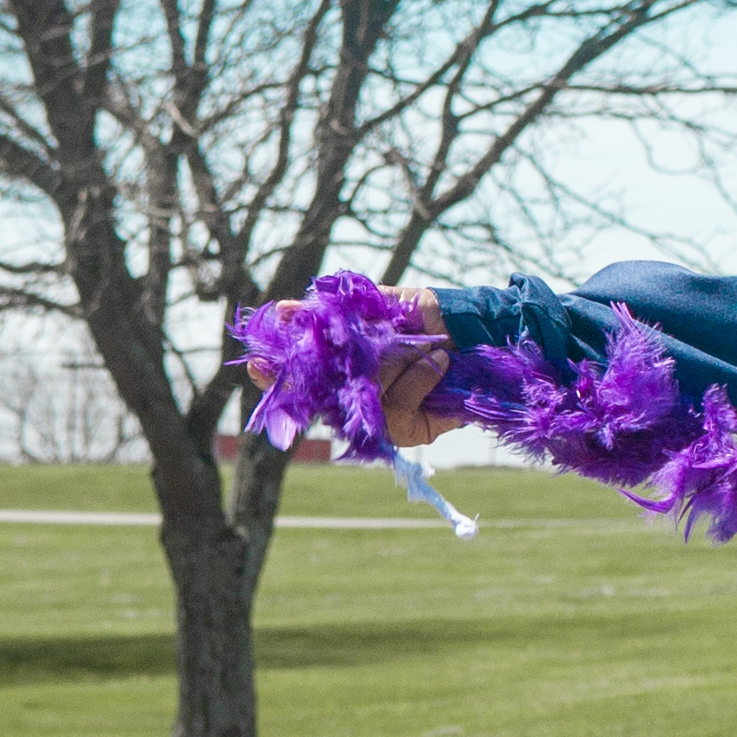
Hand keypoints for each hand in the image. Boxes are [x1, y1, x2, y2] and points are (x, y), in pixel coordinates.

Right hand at [267, 289, 452, 457]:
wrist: (479, 334)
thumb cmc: (427, 319)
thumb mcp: (381, 304)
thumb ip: (337, 309)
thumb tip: (287, 309)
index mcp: (342, 367)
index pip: (297, 377)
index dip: (274, 373)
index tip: (257, 362)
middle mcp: (355, 398)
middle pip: (322, 396)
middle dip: (330, 370)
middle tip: (342, 352)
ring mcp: (380, 419)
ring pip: (365, 395)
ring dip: (394, 362)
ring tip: (421, 344)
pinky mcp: (409, 432)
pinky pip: (400, 409)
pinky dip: (419, 378)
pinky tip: (438, 361)